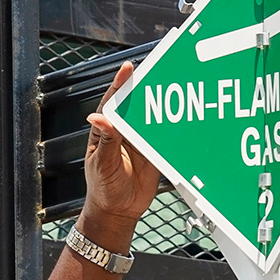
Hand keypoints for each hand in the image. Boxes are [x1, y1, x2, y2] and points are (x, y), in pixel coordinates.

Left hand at [82, 62, 161, 223]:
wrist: (118, 212)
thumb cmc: (103, 188)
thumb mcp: (102, 164)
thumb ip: (105, 141)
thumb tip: (98, 117)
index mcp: (106, 131)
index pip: (113, 102)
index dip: (120, 84)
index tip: (128, 68)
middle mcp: (123, 132)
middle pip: (135, 104)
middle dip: (145, 87)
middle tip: (158, 70)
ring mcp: (140, 141)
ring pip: (151, 118)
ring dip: (162, 105)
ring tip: (174, 88)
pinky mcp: (154, 152)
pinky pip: (164, 137)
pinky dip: (172, 128)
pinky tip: (181, 117)